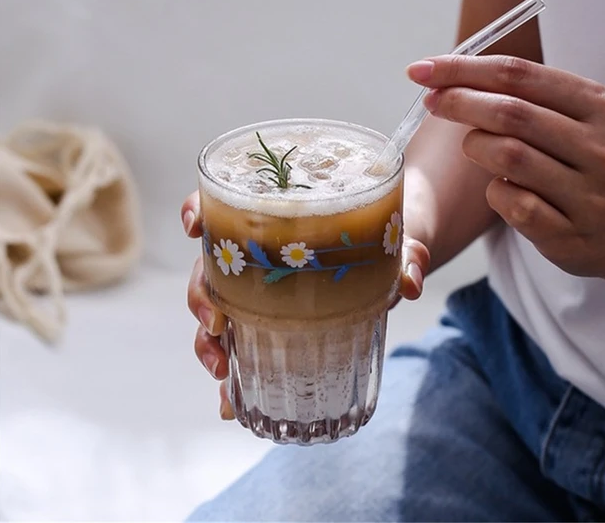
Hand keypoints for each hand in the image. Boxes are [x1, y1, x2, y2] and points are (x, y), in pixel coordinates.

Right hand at [180, 192, 429, 418]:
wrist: (397, 243)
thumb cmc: (386, 227)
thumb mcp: (398, 236)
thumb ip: (406, 253)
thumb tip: (411, 282)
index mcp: (280, 217)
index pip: (226, 202)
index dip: (198, 209)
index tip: (193, 227)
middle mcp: (261, 249)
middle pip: (210, 266)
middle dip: (201, 295)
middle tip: (214, 323)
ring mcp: (264, 285)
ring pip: (217, 306)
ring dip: (207, 340)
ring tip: (221, 370)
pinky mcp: (277, 317)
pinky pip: (245, 342)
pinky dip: (234, 374)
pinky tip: (231, 401)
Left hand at [407, 55, 604, 288]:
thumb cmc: (589, 167)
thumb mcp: (578, 122)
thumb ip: (527, 100)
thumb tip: (450, 80)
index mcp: (599, 107)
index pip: (520, 74)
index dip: (463, 69)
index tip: (422, 70)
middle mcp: (600, 147)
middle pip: (510, 112)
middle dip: (458, 102)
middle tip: (431, 102)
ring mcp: (589, 195)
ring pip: (507, 156)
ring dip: (475, 147)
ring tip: (474, 147)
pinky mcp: (570, 235)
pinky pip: (512, 205)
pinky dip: (494, 192)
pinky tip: (501, 187)